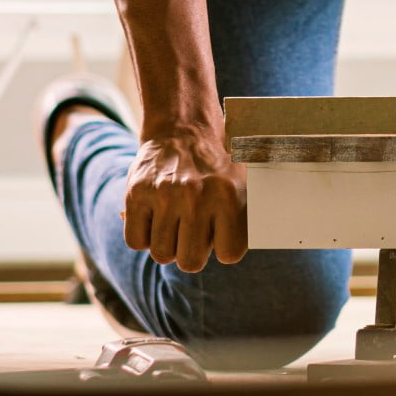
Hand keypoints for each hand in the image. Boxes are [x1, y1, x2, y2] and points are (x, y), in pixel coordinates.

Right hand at [123, 124, 246, 271]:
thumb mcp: (243, 186)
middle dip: (191, 253)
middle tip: (193, 231)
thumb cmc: (215, 171)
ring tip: (174, 222)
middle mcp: (197, 196)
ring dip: (167, 245)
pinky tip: (154, 218)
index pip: (230, 254)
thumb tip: (260, 241)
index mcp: (230, 196)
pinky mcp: (137, 193)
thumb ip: (249, 219)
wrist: (181, 133)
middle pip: (190, 262)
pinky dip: (143, 236)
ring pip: (161, 255)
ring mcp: (165, 195)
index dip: (224, 248)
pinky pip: (135, 242)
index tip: (221, 233)